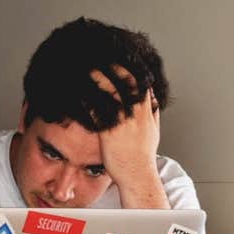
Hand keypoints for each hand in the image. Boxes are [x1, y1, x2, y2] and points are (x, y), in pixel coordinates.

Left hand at [90, 66, 167, 207]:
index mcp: (147, 113)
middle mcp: (136, 115)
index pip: (141, 84)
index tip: (121, 60)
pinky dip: (88, 99)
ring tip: (88, 69)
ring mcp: (123, 123)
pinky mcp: (109, 133)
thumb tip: (154, 101)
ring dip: (99, 78)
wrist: (137, 175)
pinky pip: (97, 111)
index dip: (131, 70)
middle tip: (103, 58)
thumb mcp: (154, 132)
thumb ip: (153, 114)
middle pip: (127, 83)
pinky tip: (79, 93)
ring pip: (112, 93)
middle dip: (115, 68)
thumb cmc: (143, 157)